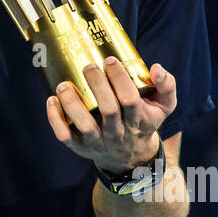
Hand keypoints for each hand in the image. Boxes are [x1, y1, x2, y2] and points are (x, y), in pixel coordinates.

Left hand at [47, 58, 177, 173]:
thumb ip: (167, 85)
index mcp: (138, 120)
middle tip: (89, 66)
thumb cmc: (144, 120)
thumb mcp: (163, 106)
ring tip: (64, 84)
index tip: (110, 60)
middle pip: (108, 110)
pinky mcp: (79, 147)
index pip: (130, 99)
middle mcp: (118, 132)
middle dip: (97, 86)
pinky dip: (55, 119)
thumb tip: (156, 68)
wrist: (131, 156)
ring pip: (84, 125)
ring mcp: (97, 141)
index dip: (120, 79)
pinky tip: (51, 100)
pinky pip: (65, 136)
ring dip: (72, 103)